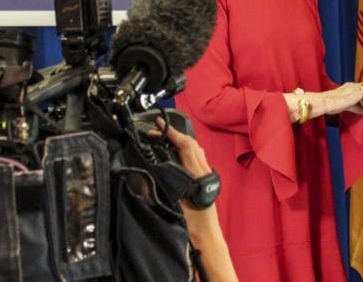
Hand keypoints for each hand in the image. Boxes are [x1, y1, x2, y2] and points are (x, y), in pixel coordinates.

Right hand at [149, 118, 239, 281]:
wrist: (206, 237)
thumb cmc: (192, 225)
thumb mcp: (175, 203)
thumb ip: (168, 183)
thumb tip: (155, 167)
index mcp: (197, 174)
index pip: (186, 146)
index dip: (172, 133)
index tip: (159, 125)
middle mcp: (204, 172)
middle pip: (192, 144)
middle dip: (175, 134)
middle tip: (157, 130)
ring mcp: (206, 175)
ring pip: (195, 150)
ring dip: (181, 142)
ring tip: (164, 138)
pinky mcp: (205, 180)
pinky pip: (196, 159)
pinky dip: (185, 151)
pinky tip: (175, 155)